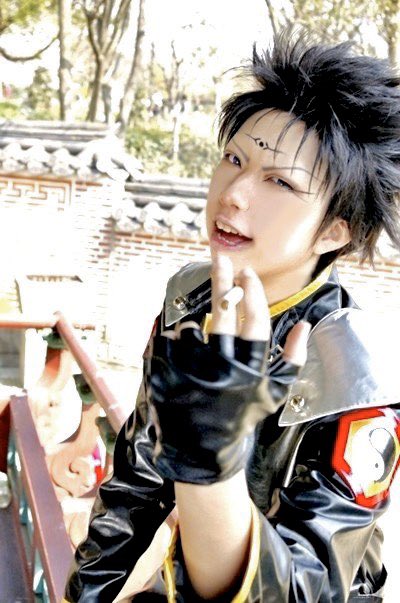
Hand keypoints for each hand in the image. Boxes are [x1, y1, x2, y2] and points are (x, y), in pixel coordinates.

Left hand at [149, 255, 309, 483]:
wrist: (200, 451)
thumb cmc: (239, 417)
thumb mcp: (272, 394)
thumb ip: (293, 361)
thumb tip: (305, 326)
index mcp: (249, 371)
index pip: (256, 323)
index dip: (254, 293)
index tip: (247, 271)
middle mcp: (220, 369)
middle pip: (223, 313)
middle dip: (223, 280)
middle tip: (221, 258)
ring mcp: (189, 372)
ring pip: (191, 326)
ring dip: (194, 329)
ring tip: (195, 353)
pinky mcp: (164, 376)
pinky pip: (166, 340)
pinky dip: (171, 340)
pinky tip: (178, 356)